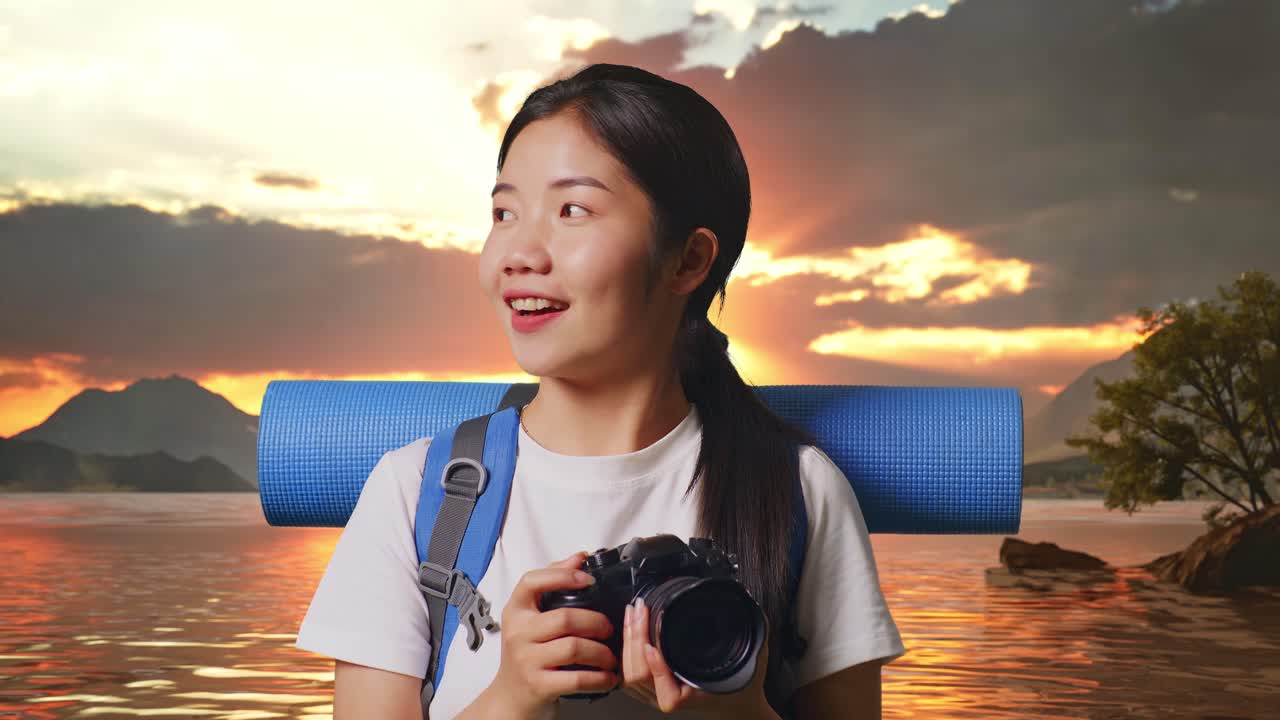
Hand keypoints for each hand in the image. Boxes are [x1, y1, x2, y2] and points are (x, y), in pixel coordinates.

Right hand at [484, 551, 617, 717]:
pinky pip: (577, 679)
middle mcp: (518, 633)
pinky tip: (607, 676)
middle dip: (596, 622)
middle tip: (609, 628)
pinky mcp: (538, 685)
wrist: (511, 697)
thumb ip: (552, 584)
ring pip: (574, 648)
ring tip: (611, 655)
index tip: (588, 579)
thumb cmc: (526, 653)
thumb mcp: (531, 618)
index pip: (532, 582)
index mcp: (516, 611)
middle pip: (565, 618)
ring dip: (601, 652)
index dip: (563, 575)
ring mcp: (527, 660)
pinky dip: (599, 678)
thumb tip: (578, 557)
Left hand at [619, 596, 772, 716]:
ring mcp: (658, 696)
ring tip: (633, 614)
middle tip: (640, 611)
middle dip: (635, 639)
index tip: (653, 647)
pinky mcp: (651, 689)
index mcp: (693, 696)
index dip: (657, 668)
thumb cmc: (743, 683)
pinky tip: (629, 629)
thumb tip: (746, 603)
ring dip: (628, 642)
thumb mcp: (753, 655)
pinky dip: (626, 650)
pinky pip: (629, 673)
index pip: (667, 692)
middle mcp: (672, 698)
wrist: (738, 704)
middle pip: (639, 676)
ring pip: (630, 675)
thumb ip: (753, 632)